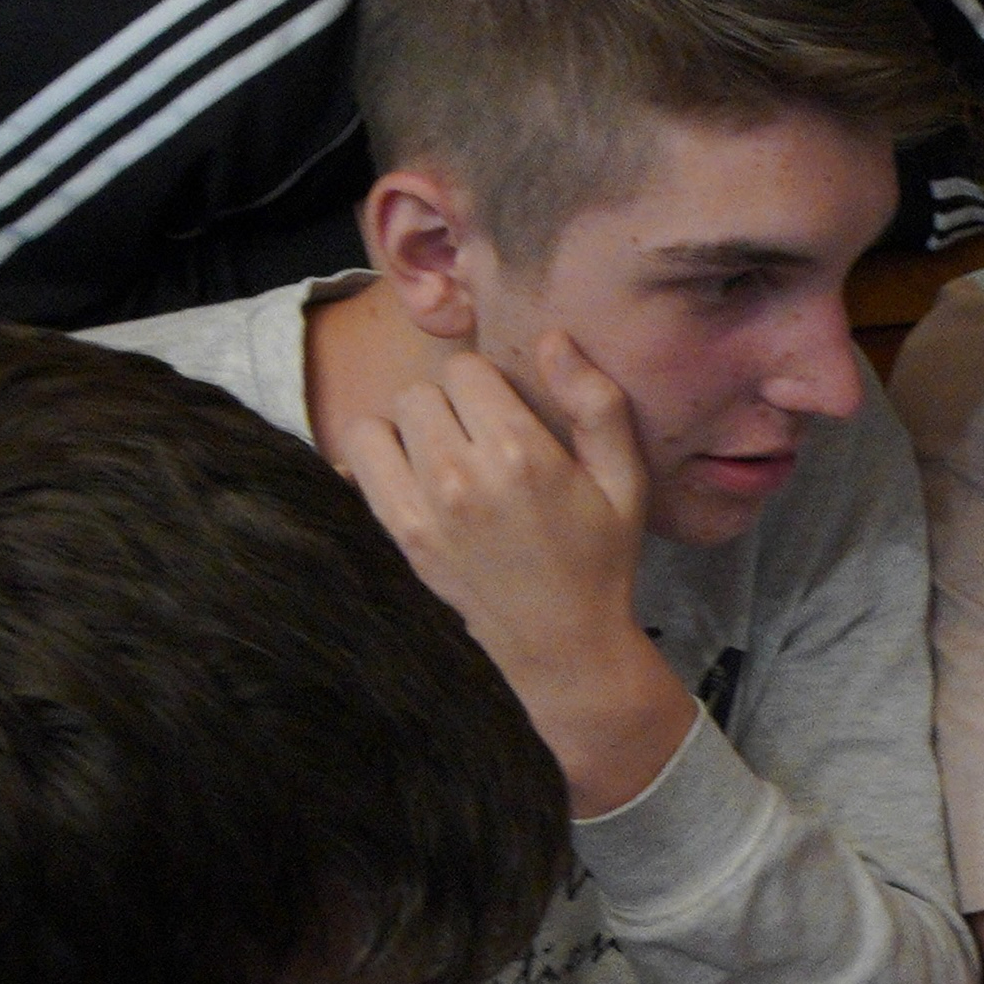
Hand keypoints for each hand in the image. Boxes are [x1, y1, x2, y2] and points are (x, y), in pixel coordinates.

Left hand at [330, 335, 693, 812]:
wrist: (562, 646)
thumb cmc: (599, 559)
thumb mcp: (625, 481)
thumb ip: (597, 403)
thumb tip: (554, 338)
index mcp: (522, 454)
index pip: (467, 370)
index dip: (488, 386)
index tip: (506, 417)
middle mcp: (464, 476)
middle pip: (420, 392)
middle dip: (447, 407)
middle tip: (475, 441)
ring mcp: (422, 508)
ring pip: (382, 420)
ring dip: (408, 431)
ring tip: (441, 459)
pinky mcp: (398, 535)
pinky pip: (357, 460)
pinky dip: (375, 458)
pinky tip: (410, 478)